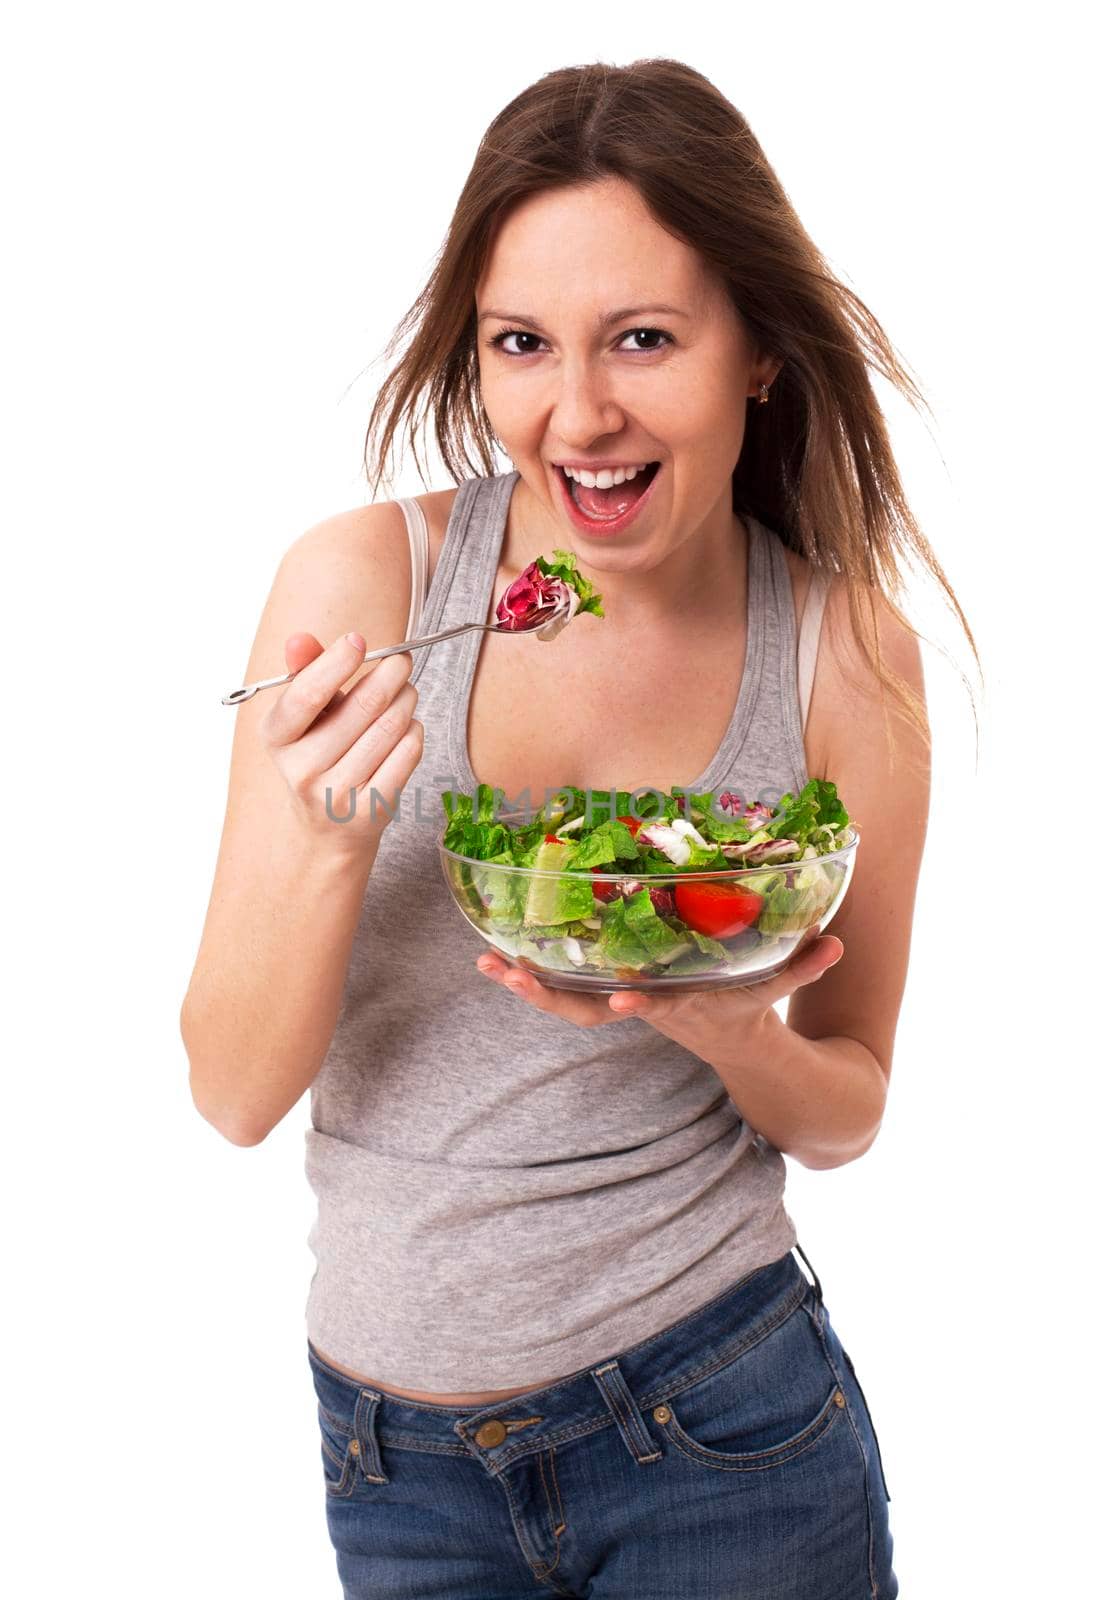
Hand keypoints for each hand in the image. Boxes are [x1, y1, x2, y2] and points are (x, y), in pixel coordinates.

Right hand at [258, 631, 422, 858]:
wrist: (327, 827)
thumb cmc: (318, 754)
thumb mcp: (303, 717)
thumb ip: (304, 674)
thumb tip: (300, 640)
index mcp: (276, 737)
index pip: (307, 694)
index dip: (337, 661)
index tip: (358, 640)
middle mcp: (301, 769)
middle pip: (364, 705)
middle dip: (391, 673)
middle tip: (400, 662)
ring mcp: (337, 793)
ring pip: (392, 725)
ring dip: (407, 699)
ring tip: (406, 692)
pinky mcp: (371, 809)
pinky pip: (408, 751)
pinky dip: (414, 730)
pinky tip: (407, 727)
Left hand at [475, 925, 843, 1049]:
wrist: (732, 1044)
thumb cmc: (749, 1008)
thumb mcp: (776, 988)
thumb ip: (804, 967)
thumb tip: (835, 944)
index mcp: (679, 1004)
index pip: (657, 1006)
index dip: (639, 1004)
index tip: (621, 998)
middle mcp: (640, 1004)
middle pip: (587, 1012)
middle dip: (546, 996)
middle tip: (506, 975)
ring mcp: (620, 1002)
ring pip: (564, 1002)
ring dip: (523, 984)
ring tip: (483, 963)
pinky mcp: (608, 993)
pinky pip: (562, 988)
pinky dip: (528, 975)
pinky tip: (495, 954)